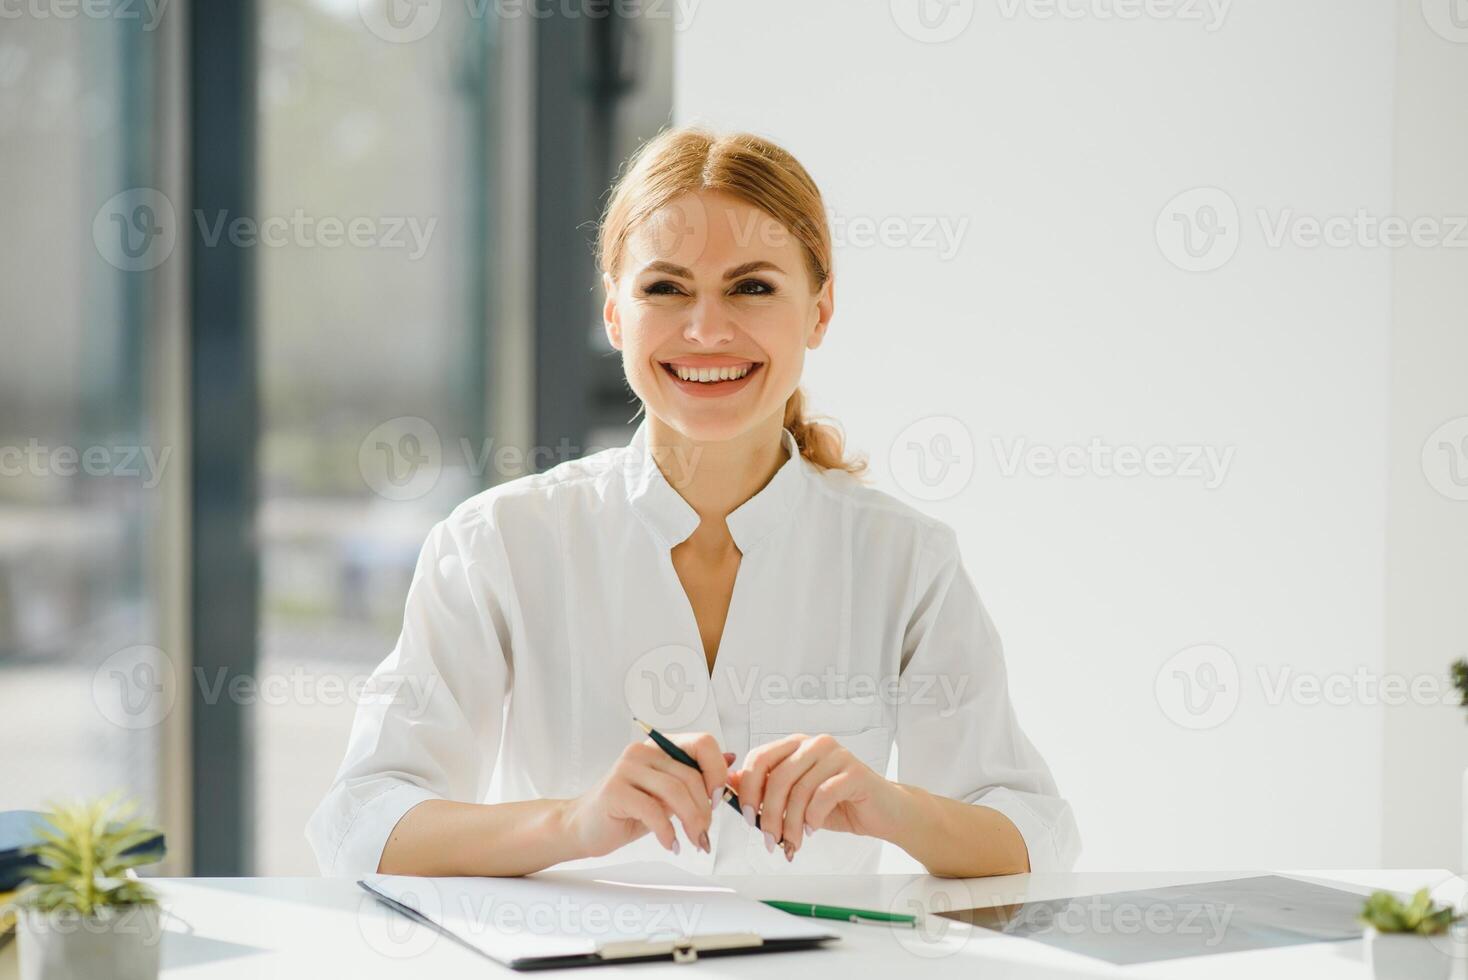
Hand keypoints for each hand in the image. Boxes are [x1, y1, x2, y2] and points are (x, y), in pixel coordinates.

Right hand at [560, 733, 733, 858]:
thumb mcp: (667, 795)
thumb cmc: (628, 811)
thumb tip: (732, 764)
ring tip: (694, 841)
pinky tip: (672, 844)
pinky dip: (668, 832)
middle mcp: (643, 751)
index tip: (718, 798)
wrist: (584, 827)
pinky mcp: (614, 791)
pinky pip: (653, 811)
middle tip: (704, 833)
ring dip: (692, 822)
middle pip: (691, 775)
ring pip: (675, 791)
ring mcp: (626, 768)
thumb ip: (695, 780)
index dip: (717, 771)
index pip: (703, 743)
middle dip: (705, 809)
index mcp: (660, 747)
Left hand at [730, 733, 905, 860]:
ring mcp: (836, 755)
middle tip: (768, 838)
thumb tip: (731, 784)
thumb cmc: (839, 804)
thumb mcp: (796, 798)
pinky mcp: (854, 771)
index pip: (759, 758)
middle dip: (767, 812)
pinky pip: (823, 794)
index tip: (747, 817)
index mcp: (796, 745)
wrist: (882, 811)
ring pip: (799, 789)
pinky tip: (814, 829)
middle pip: (777, 776)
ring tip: (792, 841)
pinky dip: (813, 817)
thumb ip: (767, 789)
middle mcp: (814, 744)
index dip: (748, 789)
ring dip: (791, 823)